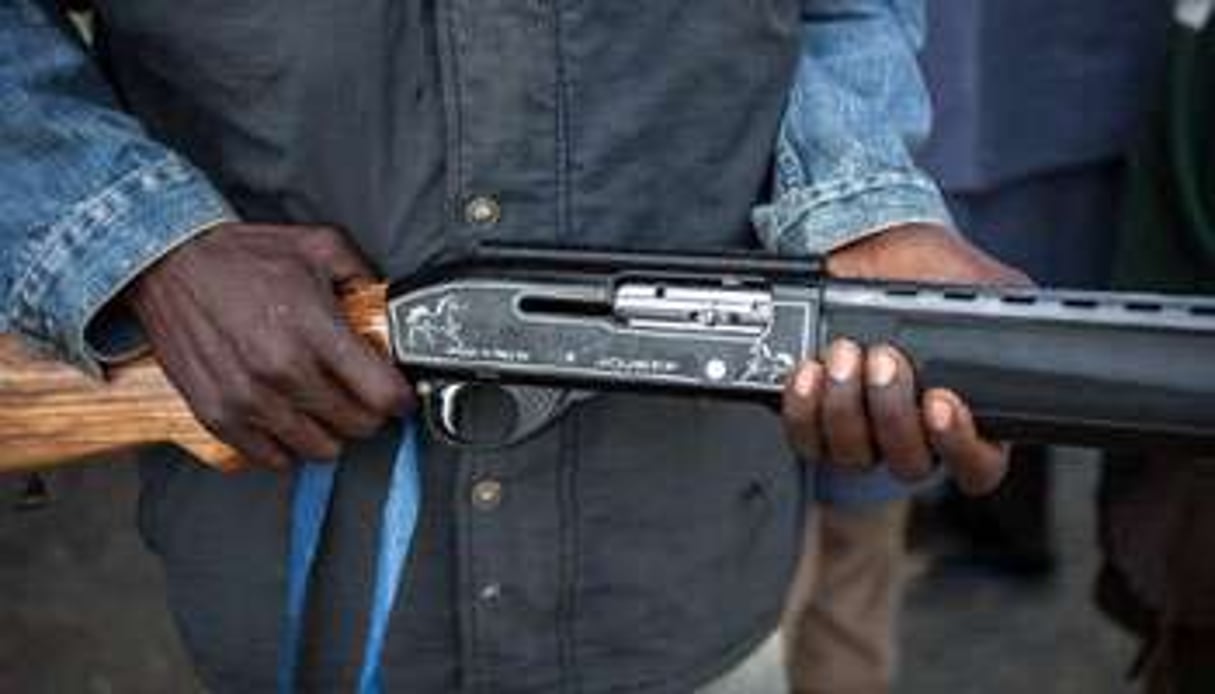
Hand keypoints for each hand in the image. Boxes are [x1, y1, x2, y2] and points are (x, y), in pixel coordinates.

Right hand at [128, 222, 411, 469]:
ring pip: (319, 449)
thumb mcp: (318, 247)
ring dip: (330, 432)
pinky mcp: (217, 414)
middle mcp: (282, 371)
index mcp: (314, 330)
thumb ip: (363, 277)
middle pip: (355, 426)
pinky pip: (270, 458)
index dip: (400, 399)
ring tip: (325, 407)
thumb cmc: (239, 255)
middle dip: (368, 413)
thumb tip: (388, 305)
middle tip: (361, 395)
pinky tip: (290, 419)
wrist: (167, 262)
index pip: (380, 394)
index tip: (399, 396)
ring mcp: (248, 399)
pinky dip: (287, 445)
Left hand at [781, 224, 1030, 494]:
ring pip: (853, 454)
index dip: (960, 447)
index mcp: (970, 417)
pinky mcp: (818, 420)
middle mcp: (915, 435)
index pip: (977, 467)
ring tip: (845, 352)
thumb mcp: (982, 285)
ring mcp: (864, 434)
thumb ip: (1007, 310)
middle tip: (885, 359)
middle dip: (892, 412)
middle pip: (908, 462)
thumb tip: (1017, 316)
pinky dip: (804, 409)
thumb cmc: (930, 273)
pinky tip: (809, 371)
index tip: (942, 403)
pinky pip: (807, 438)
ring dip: (845, 406)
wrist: (875, 252)